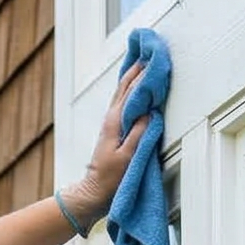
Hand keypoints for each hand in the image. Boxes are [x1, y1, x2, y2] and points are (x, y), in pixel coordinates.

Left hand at [60, 63, 146, 223]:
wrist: (93, 193)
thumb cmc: (110, 180)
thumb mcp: (127, 158)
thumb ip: (138, 135)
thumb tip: (149, 113)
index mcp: (115, 122)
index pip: (130, 91)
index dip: (141, 73)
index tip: (152, 57)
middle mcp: (112, 119)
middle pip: (125, 86)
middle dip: (137, 68)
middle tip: (148, 50)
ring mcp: (112, 124)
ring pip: (123, 93)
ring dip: (133, 76)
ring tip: (143, 61)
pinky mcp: (114, 130)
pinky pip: (124, 103)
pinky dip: (131, 90)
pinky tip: (135, 87)